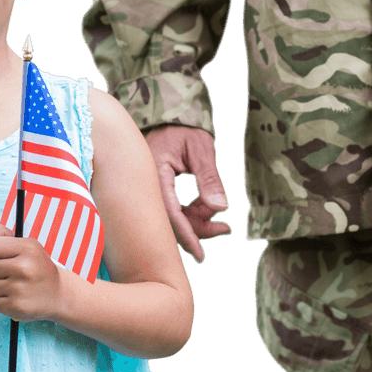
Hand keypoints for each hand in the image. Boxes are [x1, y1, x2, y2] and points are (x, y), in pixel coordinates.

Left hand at [0, 224, 61, 321]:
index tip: (4, 256)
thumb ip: (3, 235)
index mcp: (28, 248)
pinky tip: (13, 296)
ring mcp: (20, 289)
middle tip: (6, 271)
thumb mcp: (26, 245)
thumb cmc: (36, 267)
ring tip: (10, 284)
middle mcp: (25, 268)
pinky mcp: (16, 307)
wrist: (57, 294)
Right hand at [145, 126, 229, 262]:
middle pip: (169, 220)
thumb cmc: (183, 129)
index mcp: (153, 172)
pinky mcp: (155, 191)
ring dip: (196, 221)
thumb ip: (209, 176)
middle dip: (197, 229)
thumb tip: (220, 208)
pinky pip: (171, 210)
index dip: (185, 234)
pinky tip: (208, 209)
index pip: (169, 211)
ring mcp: (149, 190)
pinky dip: (191, 213)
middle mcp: (146, 185)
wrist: (166, 117)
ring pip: (172, 218)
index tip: (201, 254)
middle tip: (225, 229)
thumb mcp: (200, 147)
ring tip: (223, 222)